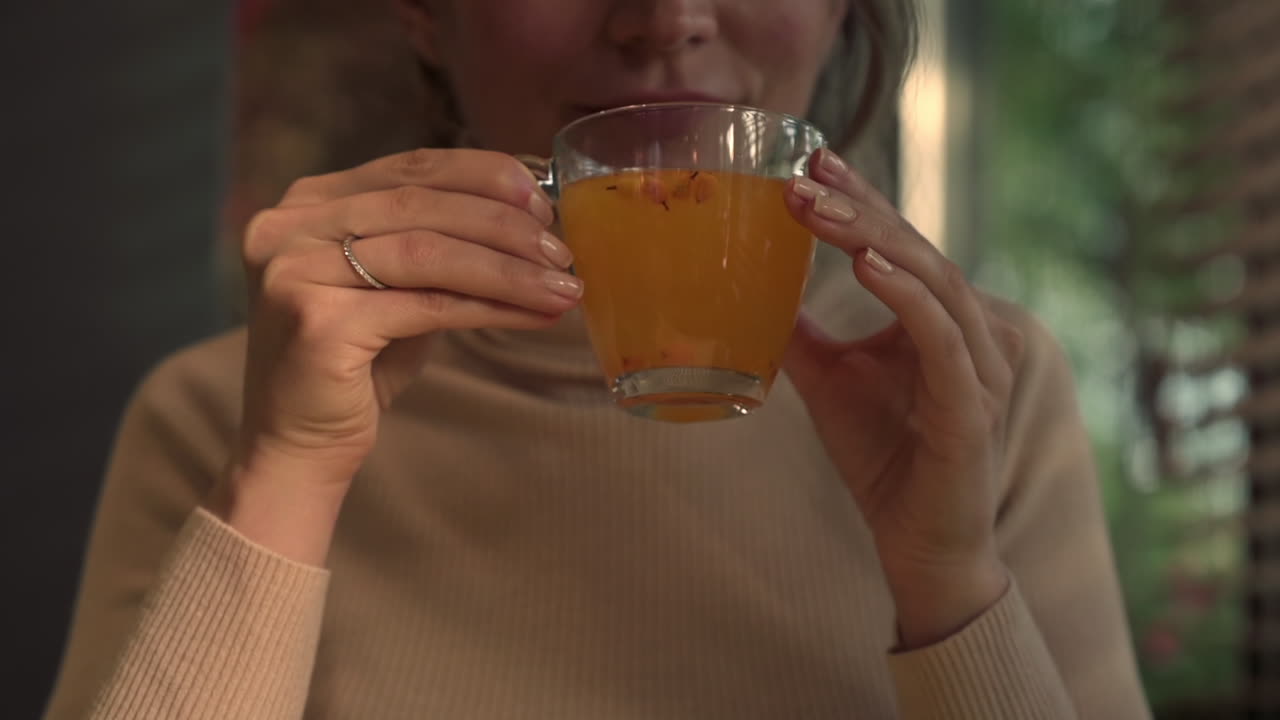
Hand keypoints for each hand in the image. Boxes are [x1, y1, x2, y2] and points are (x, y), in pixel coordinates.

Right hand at [212, 149, 579, 562]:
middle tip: (562, 247)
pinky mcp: (318, 323)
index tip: (543, 197)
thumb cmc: (357, 363)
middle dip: (504, 224)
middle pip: (423, 205)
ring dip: (508, 268)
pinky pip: (427, 306)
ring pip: (428, 253)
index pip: (410, 167)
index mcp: (308, 201)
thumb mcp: (396, 287)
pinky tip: (536, 315)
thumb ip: (436, 243)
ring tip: (563, 284)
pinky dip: (491, 308)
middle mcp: (290, 225)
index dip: (483, 175)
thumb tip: (530, 221)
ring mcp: (296, 271)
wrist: (298, 443)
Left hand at [783, 148, 1024, 647]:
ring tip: (821, 209)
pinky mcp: (972, 409)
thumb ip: (801, 335)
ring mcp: (976, 367)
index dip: (859, 200)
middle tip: (807, 172)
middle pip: (915, 249)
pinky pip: (943, 340)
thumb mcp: (828, 382)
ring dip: (876, 239)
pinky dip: (907, 299)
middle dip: (860, 207)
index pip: (898, 243)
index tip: (811, 162)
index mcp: (934, 318)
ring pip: (933, 281)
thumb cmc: (882, 458)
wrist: (919, 542)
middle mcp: (965, 331)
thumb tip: (747, 290)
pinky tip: (867, 267)